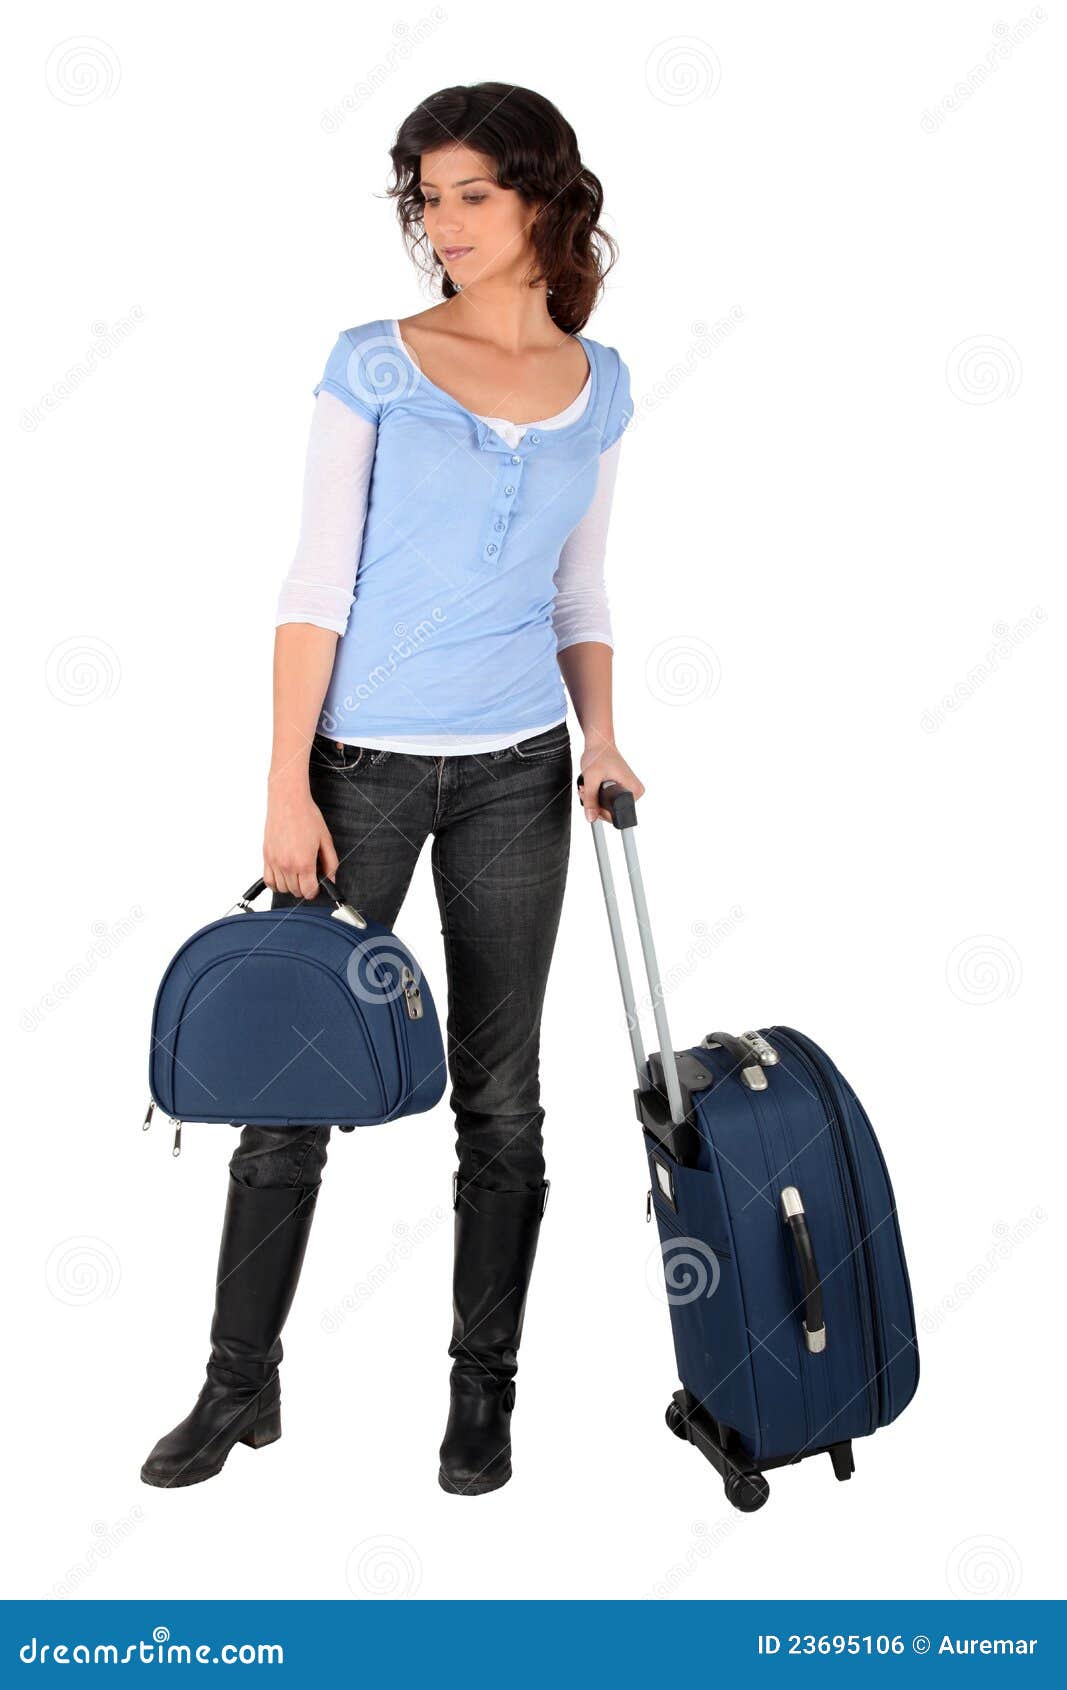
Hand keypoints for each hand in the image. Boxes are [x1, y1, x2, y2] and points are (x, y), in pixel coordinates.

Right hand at [263, 783, 339, 898]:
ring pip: (282, 889)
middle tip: (310, 875)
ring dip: (291, 886)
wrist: (288, 801)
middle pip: (295, 892)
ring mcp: (274, 862)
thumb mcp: (326, 840)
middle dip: (304, 888)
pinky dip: (276, 883)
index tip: (317, 885)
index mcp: (304, 862)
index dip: (315, 891)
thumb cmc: (306, 816)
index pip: (308, 892)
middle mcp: (287, 865)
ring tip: (298, 873)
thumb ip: (331, 863)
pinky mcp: (266, 856)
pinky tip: (284, 874)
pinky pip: (268, 881)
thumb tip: (331, 879)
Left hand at [578, 744, 645, 823]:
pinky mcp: (622, 789)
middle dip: (595, 804)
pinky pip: (609, 800)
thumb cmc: (599, 755)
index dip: (601, 811)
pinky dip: (598, 796)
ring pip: (608, 807)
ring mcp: (628, 791)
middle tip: (587, 791)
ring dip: (594, 800)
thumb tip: (590, 817)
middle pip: (612, 812)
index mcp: (634, 790)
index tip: (591, 800)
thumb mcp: (592, 779)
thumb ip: (591, 800)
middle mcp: (635, 792)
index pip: (617, 814)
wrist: (599, 743)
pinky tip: (593, 786)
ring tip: (588, 786)